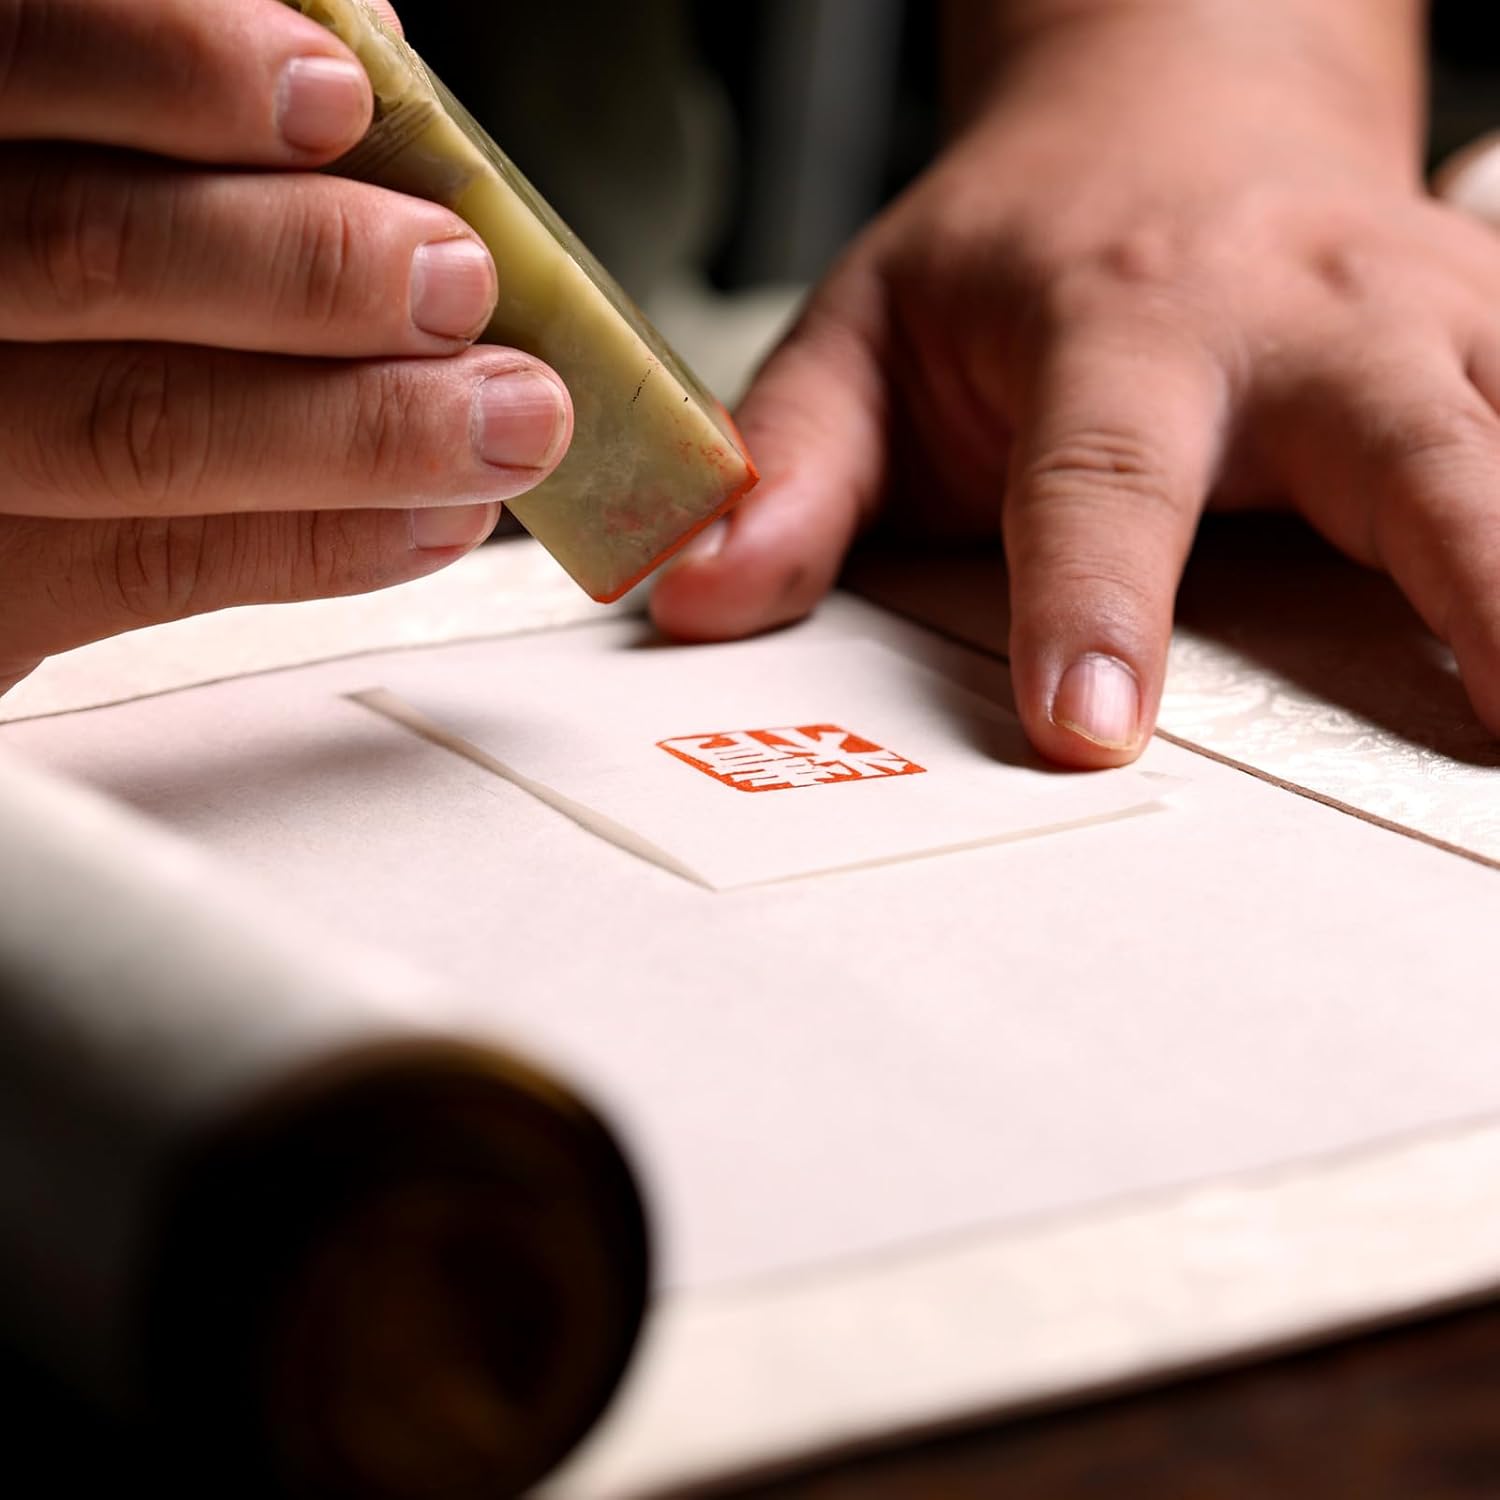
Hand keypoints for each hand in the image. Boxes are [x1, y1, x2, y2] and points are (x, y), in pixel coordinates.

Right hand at [0, 0, 571, 692]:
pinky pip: (154, 571)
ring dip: (358, 428)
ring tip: (507, 420)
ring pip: (136, 430)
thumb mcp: (72, 159)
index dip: (173, 64)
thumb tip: (366, 44)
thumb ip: (172, 102)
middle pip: (85, 255)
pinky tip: (438, 520)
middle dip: (308, 268)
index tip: (342, 97)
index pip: (20, 57)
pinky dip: (321, 545)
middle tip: (460, 283)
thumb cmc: (53, 276)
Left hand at [652, 3, 1497, 767]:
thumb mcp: (869, 332)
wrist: (1171, 110)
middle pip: (1408, 448)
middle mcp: (1294, 311)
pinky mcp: (1497, 331)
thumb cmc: (1016, 246)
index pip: (1101, 477)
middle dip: (1474, 581)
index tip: (1087, 727)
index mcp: (1116, 316)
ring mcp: (1424, 317)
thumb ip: (794, 470)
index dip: (1093, 603)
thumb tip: (700, 599)